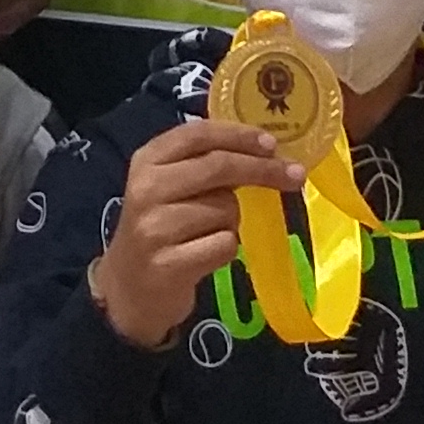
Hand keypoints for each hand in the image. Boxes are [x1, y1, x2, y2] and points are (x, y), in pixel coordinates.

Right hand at [86, 118, 287, 347]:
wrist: (128, 289)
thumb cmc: (159, 229)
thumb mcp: (167, 187)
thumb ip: (202, 164)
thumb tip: (264, 148)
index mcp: (147, 161)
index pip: (197, 134)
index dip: (238, 135)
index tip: (272, 143)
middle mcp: (147, 189)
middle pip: (218, 167)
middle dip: (262, 170)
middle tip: (295, 175)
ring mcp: (155, 228)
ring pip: (225, 209)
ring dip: (232, 221)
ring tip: (208, 233)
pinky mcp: (168, 264)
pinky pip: (224, 245)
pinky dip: (226, 249)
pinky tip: (205, 255)